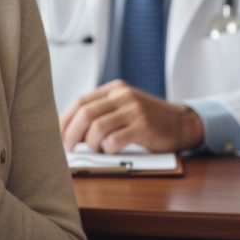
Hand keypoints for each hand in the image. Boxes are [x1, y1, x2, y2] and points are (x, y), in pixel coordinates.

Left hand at [60, 79, 203, 153]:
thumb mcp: (124, 107)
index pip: (80, 101)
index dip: (65, 119)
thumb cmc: (148, 120)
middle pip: (85, 113)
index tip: (57, 135)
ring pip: (97, 127)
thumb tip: (70, 130)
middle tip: (68, 148)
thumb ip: (102, 112)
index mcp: (114, 88)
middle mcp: (123, 95)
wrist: (182, 123)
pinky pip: (115, 140)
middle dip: (71, 133)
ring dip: (90, 143)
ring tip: (94, 150)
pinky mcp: (144, 127)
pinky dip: (108, 149)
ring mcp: (134, 110)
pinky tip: (112, 151)